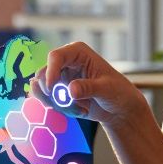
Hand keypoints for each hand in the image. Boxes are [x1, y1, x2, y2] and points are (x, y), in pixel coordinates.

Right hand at [29, 42, 150, 127]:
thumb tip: (70, 90)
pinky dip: (61, 109)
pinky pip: (49, 101)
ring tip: (81, 109)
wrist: (120, 109)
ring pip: (43, 90)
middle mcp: (66, 63)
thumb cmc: (118, 92)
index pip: (55, 56)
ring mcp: (61, 78)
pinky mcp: (59, 92)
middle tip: (69, 105)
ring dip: (58, 104)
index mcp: (78, 52)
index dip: (50, 72)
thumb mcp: (106, 89)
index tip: (51, 89)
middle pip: (43, 73)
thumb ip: (88, 88)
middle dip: (53, 93)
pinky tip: (79, 111)